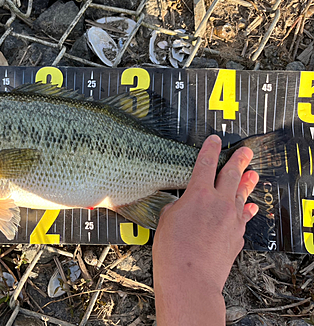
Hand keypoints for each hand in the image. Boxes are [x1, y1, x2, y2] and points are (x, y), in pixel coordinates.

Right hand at [153, 135, 258, 325]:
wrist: (190, 279)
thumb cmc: (173, 252)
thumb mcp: (166, 220)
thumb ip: (177, 206)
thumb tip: (183, 205)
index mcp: (198, 194)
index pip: (206, 163)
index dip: (210, 149)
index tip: (215, 140)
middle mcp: (219, 203)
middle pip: (232, 175)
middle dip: (239, 160)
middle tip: (245, 152)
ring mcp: (231, 220)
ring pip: (241, 195)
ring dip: (247, 183)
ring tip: (253, 174)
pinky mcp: (237, 236)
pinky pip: (244, 217)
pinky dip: (246, 209)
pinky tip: (249, 206)